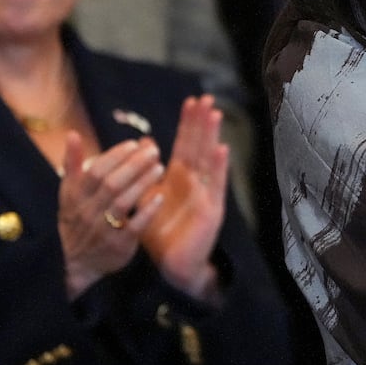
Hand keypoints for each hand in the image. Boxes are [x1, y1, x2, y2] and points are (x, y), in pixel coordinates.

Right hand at [57, 135, 165, 299]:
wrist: (75, 263)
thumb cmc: (77, 219)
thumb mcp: (69, 193)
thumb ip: (72, 164)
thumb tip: (73, 133)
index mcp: (76, 196)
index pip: (96, 171)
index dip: (115, 156)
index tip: (135, 144)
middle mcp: (88, 212)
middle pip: (112, 183)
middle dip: (134, 165)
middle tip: (154, 150)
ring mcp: (102, 230)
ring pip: (123, 202)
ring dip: (143, 183)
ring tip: (160, 167)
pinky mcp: (118, 246)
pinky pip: (134, 226)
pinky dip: (147, 211)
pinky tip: (161, 197)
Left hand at [139, 96, 229, 303]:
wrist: (171, 266)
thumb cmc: (159, 234)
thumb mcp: (147, 198)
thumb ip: (145, 173)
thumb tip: (143, 144)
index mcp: (178, 178)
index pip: (185, 144)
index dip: (188, 124)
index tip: (190, 101)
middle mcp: (194, 182)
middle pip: (198, 146)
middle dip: (201, 122)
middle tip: (205, 98)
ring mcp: (205, 194)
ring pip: (209, 159)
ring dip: (212, 137)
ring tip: (214, 114)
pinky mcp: (212, 210)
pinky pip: (215, 185)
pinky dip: (220, 167)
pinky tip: (222, 149)